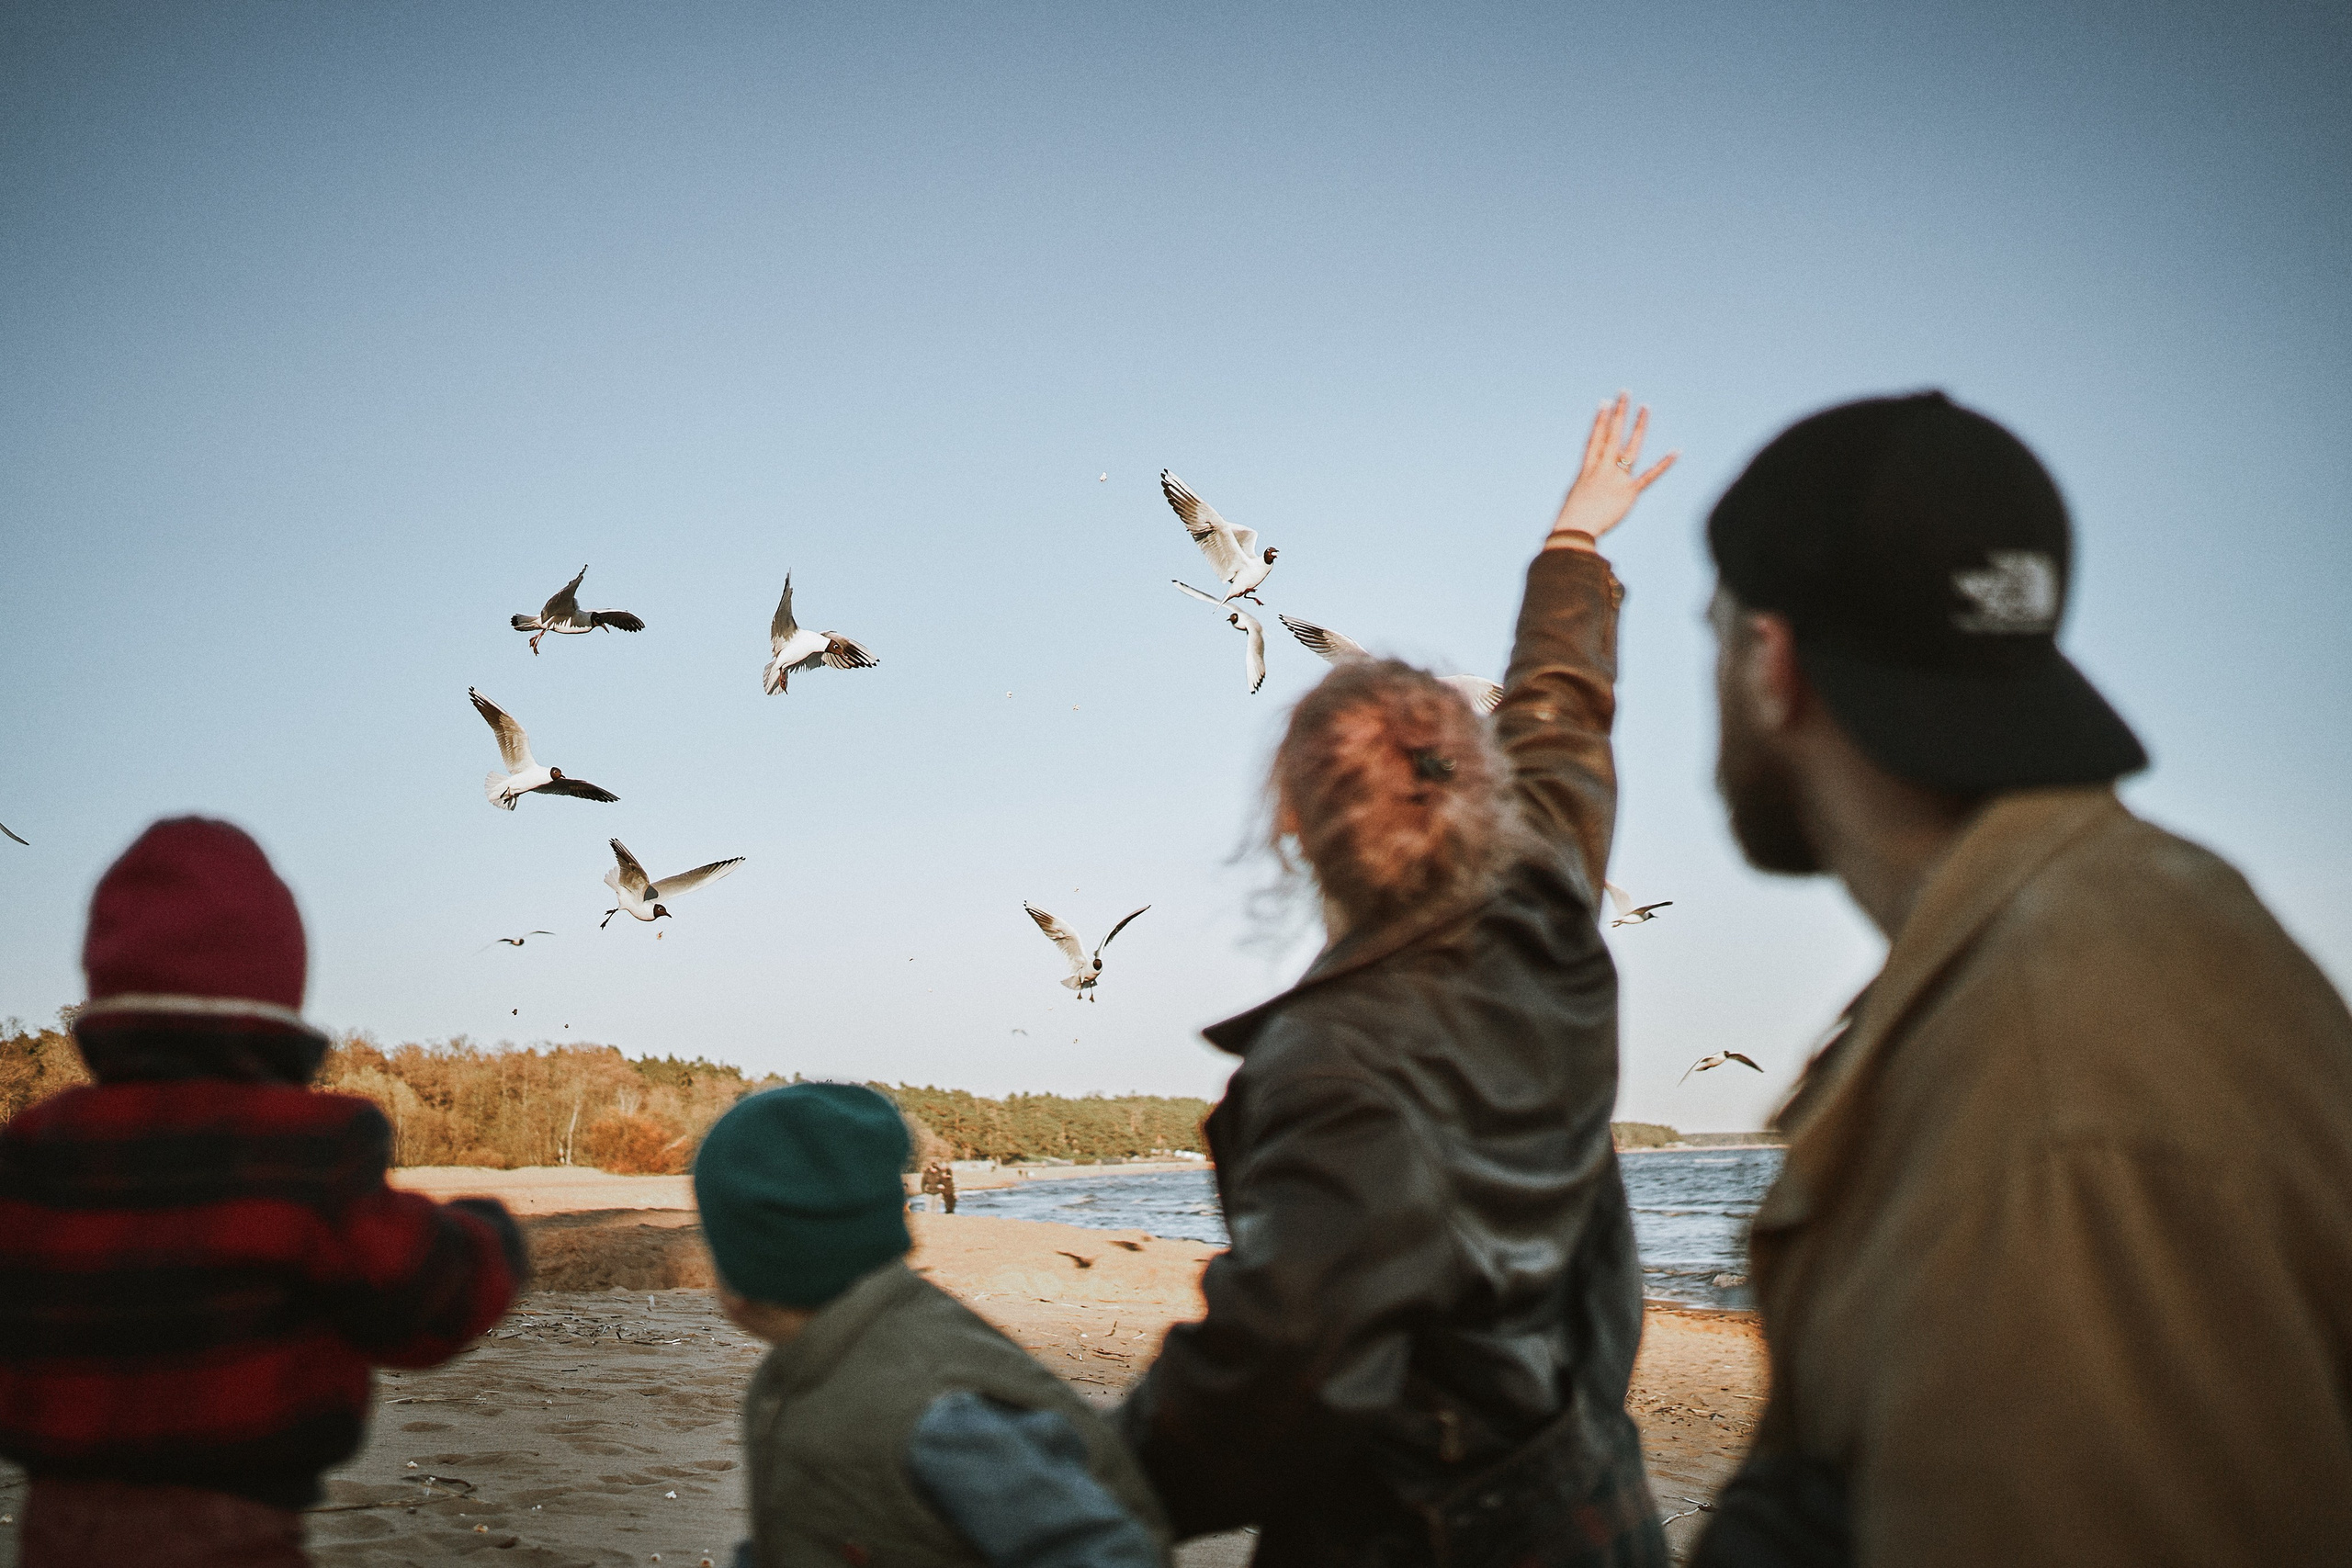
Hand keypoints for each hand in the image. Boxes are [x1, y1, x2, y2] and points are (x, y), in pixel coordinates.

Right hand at [1547, 393, 1676, 547]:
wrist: (1575, 529)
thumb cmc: (1571, 518)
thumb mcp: (1576, 495)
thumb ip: (1587, 485)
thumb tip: (1589, 485)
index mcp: (1588, 469)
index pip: (1596, 439)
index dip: (1600, 420)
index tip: (1605, 403)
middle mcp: (1603, 469)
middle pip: (1612, 434)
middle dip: (1619, 412)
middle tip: (1625, 393)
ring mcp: (1616, 478)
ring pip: (1630, 447)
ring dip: (1638, 426)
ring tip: (1644, 407)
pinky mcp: (1629, 492)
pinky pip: (1649, 476)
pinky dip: (1664, 464)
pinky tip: (1676, 451)